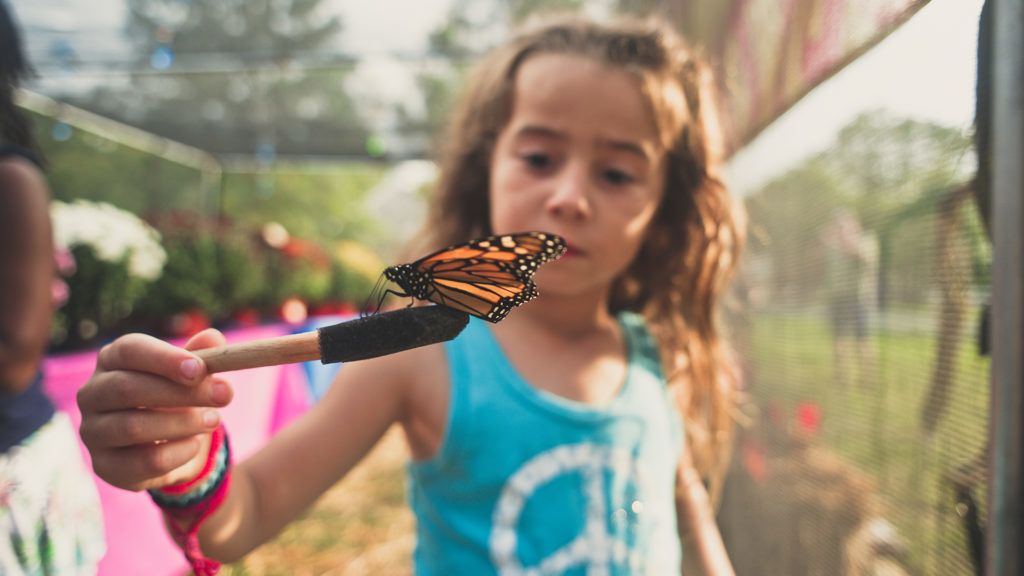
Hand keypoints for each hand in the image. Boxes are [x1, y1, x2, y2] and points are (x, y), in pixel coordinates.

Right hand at [78, 329, 233, 491]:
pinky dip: (178, 452)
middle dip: (180, 393)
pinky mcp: (104, 465)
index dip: (164, 358)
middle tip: (224, 395)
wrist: (167, 444)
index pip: (129, 350)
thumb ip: (201, 356)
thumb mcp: (191, 374)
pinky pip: (144, 461)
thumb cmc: (176, 396)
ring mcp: (93, 431)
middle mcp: (93, 394)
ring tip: (214, 420)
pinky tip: (195, 444)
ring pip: (133, 427)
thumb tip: (213, 337)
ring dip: (182, 423)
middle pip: (127, 388)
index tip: (199, 369)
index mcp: (112, 360)